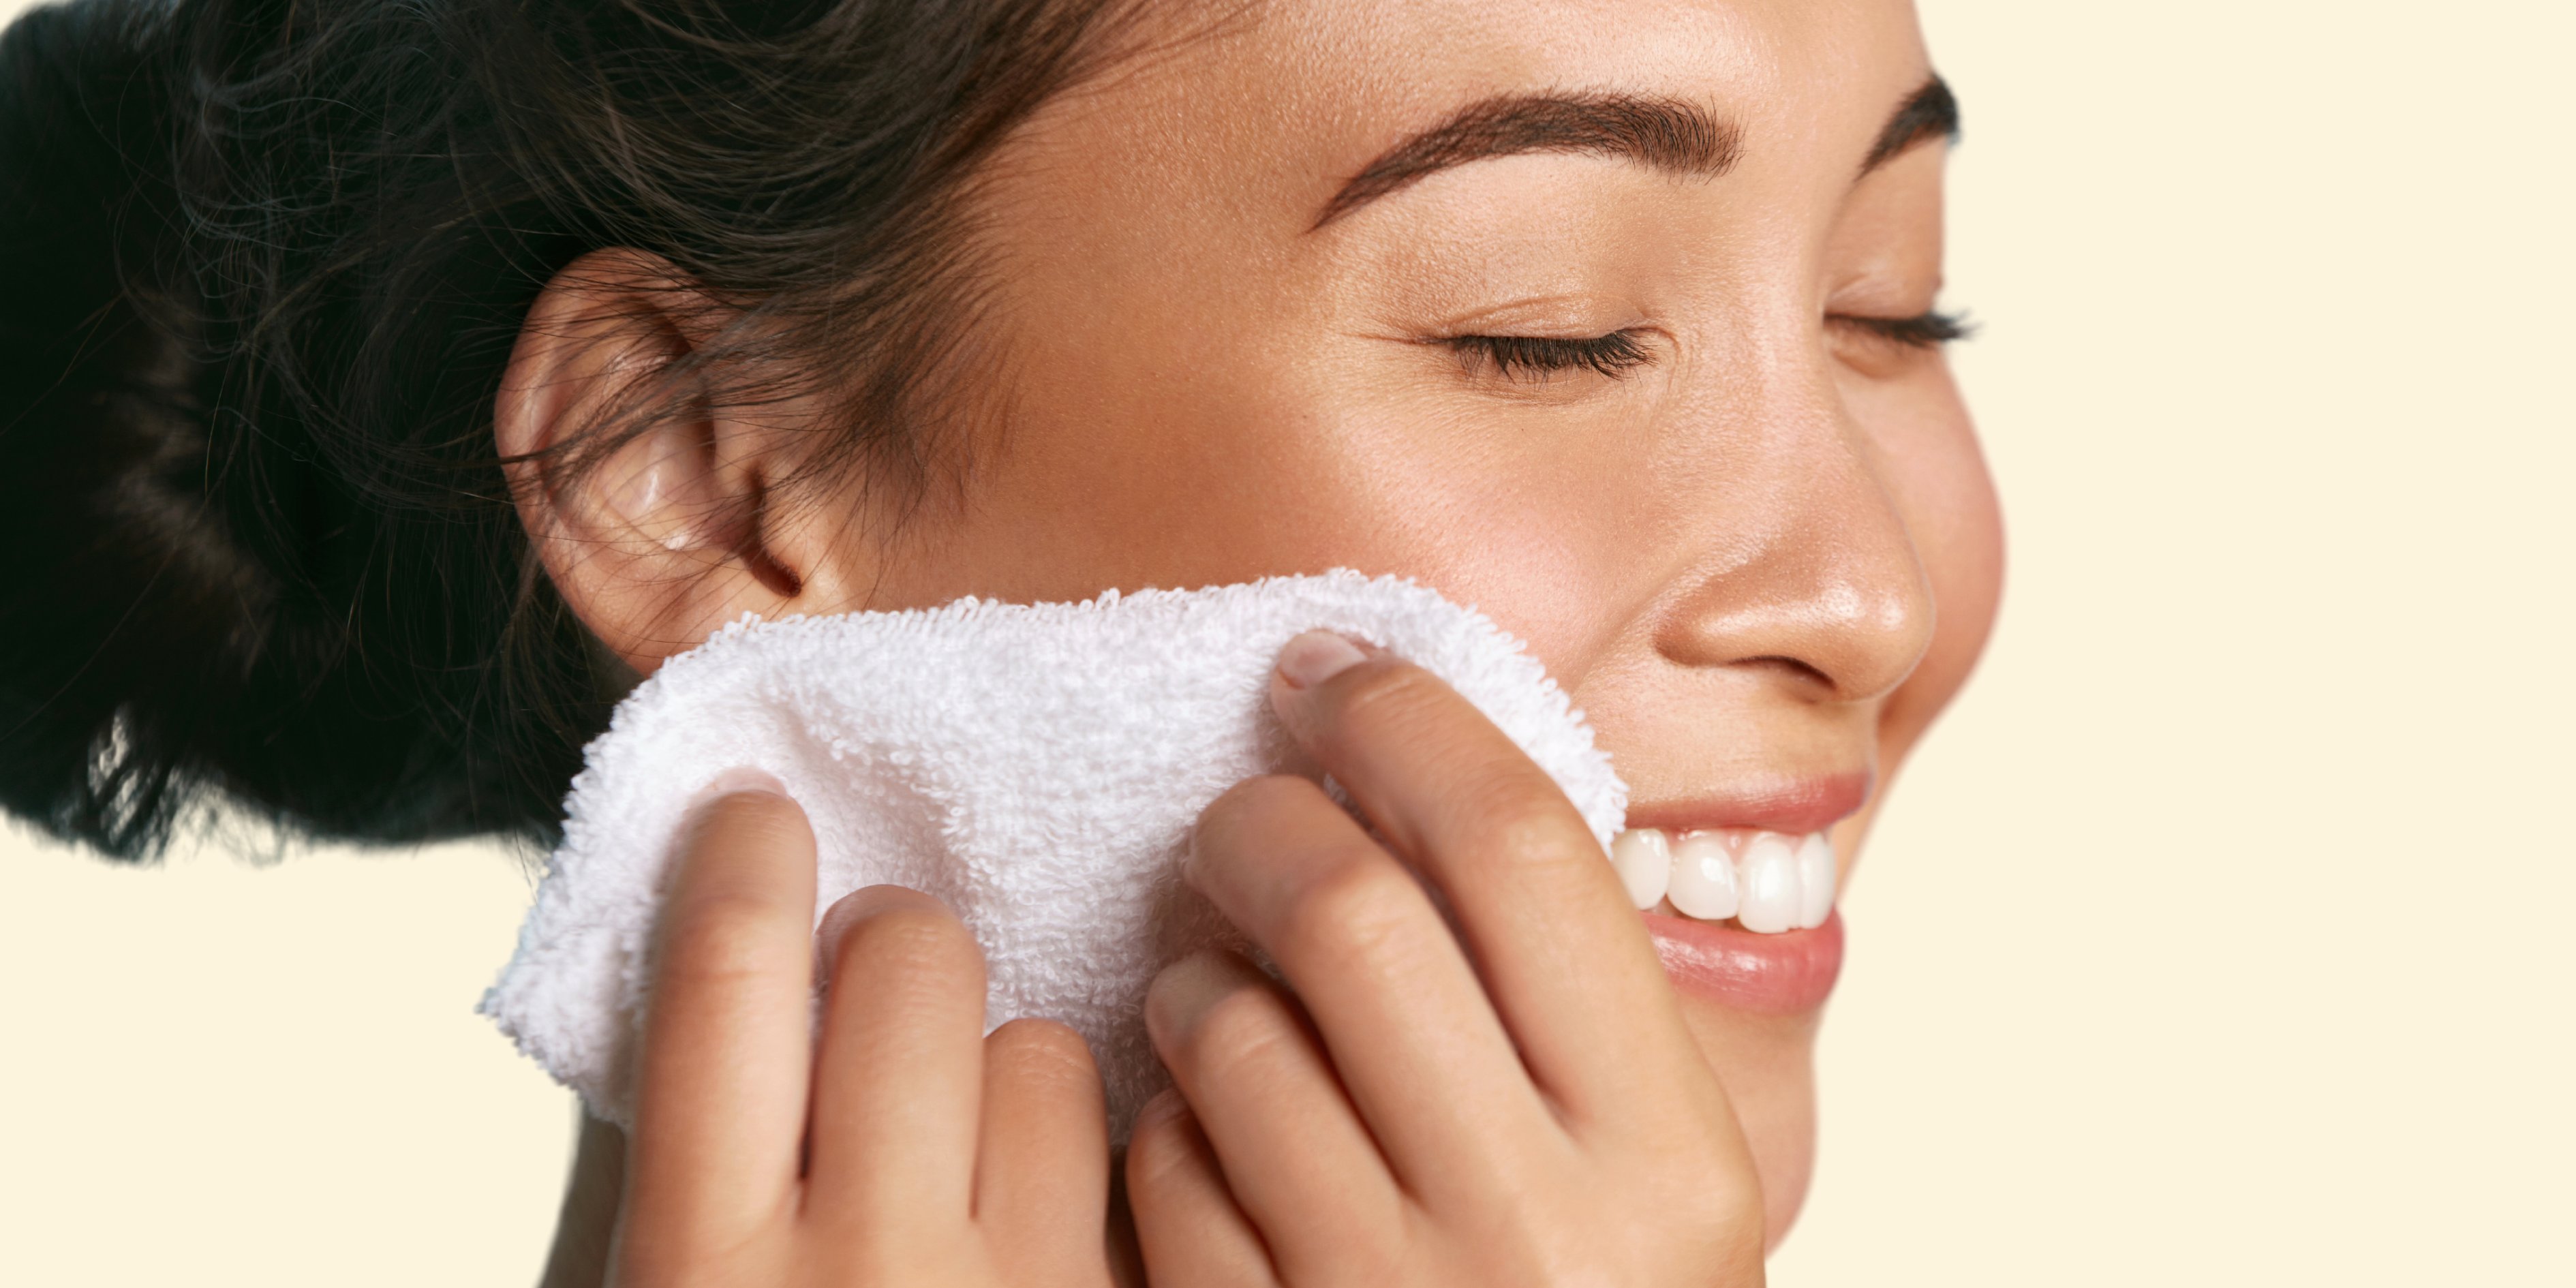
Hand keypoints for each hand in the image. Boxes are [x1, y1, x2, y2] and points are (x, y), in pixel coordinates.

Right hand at [609, 776, 1118, 1287]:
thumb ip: (679, 1156)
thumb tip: (705, 958)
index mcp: (705, 1268)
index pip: (730, 969)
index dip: (745, 857)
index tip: (756, 815)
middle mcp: (869, 1273)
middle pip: (910, 966)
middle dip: (892, 936)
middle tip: (870, 969)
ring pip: (1040, 1052)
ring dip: (1002, 1068)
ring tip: (960, 1156)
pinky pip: (1138, 1157)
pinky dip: (1089, 1163)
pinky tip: (1035, 1230)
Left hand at [1125, 634, 1766, 1286]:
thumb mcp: (1659, 1181)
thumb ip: (1583, 1008)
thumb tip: (1431, 778)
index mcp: (1672, 1155)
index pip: (1522, 850)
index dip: (1408, 722)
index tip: (1335, 672)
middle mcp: (1541, 1232)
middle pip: (1351, 909)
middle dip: (1267, 822)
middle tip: (1245, 813)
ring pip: (1229, 1028)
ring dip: (1195, 969)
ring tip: (1218, 981)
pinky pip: (1161, 1167)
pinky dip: (1163, 1112)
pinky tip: (1206, 1119)